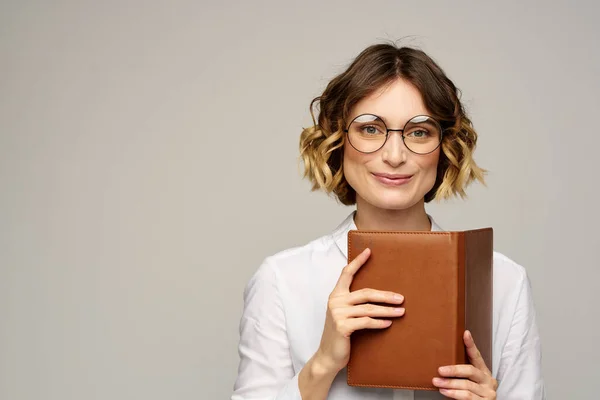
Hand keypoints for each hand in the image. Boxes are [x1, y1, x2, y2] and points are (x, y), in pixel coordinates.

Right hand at [315, 248, 405, 373]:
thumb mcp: (344, 315)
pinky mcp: (342, 326)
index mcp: (336, 295)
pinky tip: (388, 323)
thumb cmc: (340, 334)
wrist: (328, 356)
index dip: (358, 262)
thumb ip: (354, 303)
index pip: (346, 274)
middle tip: (401, 298)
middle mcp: (335, 301)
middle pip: (365, 293)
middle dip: (385, 295)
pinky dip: (379, 323)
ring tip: (401, 312)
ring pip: (369, 309)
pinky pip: (366, 322)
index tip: (369, 251)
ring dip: (387, 310)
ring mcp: (338, 314)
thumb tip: (378, 296)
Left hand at [432, 330, 497, 398]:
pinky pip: (467, 396)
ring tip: (437, 382)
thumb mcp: (467, 380)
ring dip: (449, 383)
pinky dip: (453, 394)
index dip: (471, 345)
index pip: (477, 356)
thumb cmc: (471, 393)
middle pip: (470, 370)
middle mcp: (488, 380)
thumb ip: (461, 373)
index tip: (465, 333)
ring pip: (466, 384)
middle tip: (440, 370)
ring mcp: (488, 391)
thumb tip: (441, 364)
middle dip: (453, 370)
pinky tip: (444, 391)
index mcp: (484, 372)